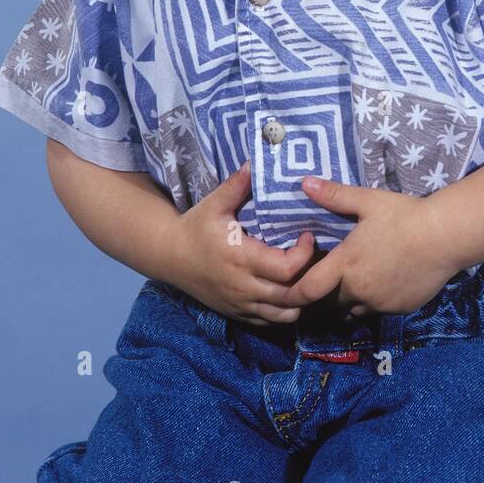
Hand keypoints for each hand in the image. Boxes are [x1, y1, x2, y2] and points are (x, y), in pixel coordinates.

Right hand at [165, 159, 320, 326]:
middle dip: (309, 279)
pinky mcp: (237, 314)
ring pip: (284, 315)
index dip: (305, 255)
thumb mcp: (214, 203)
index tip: (307, 236)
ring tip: (304, 276)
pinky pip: (270, 321)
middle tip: (314, 258)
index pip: (287, 269)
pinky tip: (288, 290)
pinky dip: (284, 310)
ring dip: (300, 298)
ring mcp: (240, 304)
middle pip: (291, 296)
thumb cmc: (196, 227)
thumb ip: (237, 184)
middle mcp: (244, 287)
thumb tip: (256, 161)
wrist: (170, 256)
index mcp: (241, 258)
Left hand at [286, 176, 458, 316]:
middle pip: (330, 302)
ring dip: (349, 299)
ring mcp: (380, 303)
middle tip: (330, 276)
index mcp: (346, 264)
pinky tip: (384, 282)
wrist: (445, 236)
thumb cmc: (404, 215)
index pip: (308, 290)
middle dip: (326, 293)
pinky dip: (374, 302)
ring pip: (354, 310)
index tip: (289, 291)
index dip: (295, 294)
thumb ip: (334, 195)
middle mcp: (359, 290)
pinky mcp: (399, 309)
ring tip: (357, 280)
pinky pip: (377, 311)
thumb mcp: (368, 201)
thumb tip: (304, 182)